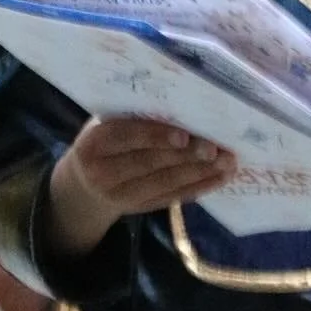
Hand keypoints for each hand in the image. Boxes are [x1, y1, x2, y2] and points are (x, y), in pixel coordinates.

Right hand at [48, 117, 235, 252]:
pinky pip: (174, 198)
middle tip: (215, 147)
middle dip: (185, 156)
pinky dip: (200, 186)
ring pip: (165, 184)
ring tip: (227, 161)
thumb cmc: (105, 139)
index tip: (184, 135)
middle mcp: (103, 174)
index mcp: (93, 144)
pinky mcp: (141, 208)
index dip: (155, 136)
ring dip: (200, 172)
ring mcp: (122, 196)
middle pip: (149, 163)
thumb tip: (182, 102)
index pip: (125, 138)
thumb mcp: (106, 123)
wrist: (84, 183)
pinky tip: (221, 176)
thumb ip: (133, 116)